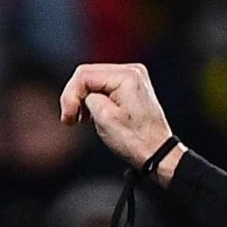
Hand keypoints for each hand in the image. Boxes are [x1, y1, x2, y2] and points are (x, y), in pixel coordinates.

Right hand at [60, 63, 178, 173]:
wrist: (159, 154)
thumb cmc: (137, 141)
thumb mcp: (104, 118)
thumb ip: (87, 98)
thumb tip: (82, 95)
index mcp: (126, 76)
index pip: (84, 75)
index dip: (70, 96)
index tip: (68, 117)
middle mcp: (132, 71)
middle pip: (88, 75)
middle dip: (76, 97)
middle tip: (70, 119)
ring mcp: (133, 78)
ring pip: (95, 82)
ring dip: (84, 100)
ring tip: (81, 120)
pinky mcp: (132, 88)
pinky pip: (104, 88)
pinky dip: (95, 101)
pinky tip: (92, 116)